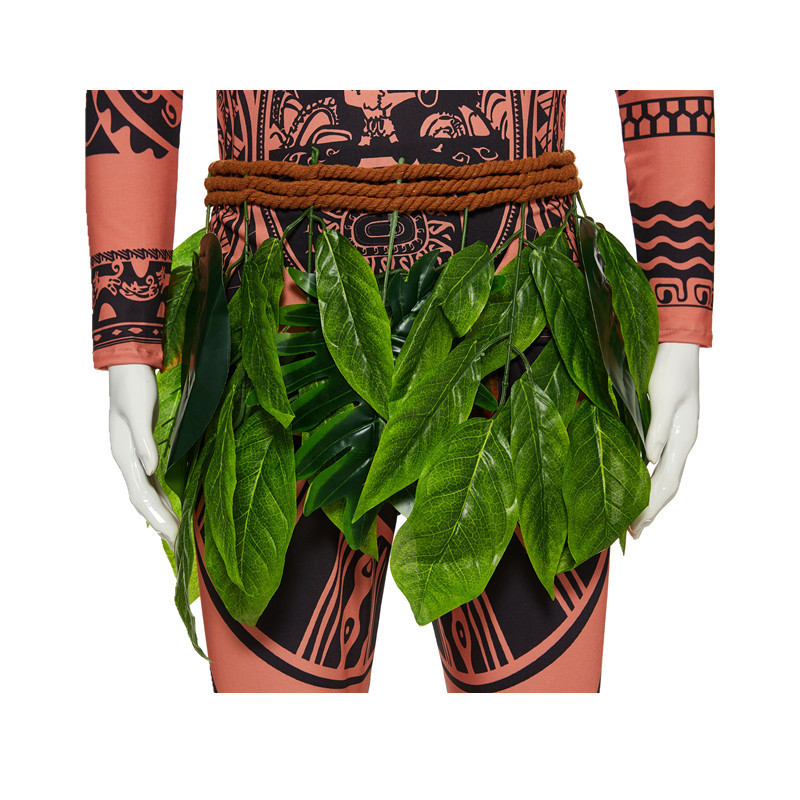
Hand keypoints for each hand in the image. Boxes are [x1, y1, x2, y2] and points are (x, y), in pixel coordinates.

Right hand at [108, 364, 179, 548]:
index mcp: (124, 454)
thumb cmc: (134, 385)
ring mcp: (135, 457)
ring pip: (149, 495)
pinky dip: (162, 500)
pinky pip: (154, 483)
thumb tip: (150, 468)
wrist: (129, 365)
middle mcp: (128, 460)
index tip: (172, 535)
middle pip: (144, 501)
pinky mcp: (146, 451)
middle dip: (161, 524)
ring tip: (177, 538)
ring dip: (162, 516)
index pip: (141, 495)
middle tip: (179, 547)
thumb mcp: (139, 409)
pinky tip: (171, 509)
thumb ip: (144, 440)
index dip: (156, 517)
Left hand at [628, 342, 699, 538]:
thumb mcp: (664, 397)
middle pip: (667, 485)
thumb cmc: (668, 367)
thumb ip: (658, 428)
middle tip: (632, 534)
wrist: (675, 343)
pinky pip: (658, 462)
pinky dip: (648, 479)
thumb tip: (650, 459)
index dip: (651, 507)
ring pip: (664, 476)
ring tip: (635, 520)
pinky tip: (638, 485)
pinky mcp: (665, 428)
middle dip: (651, 511)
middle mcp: (681, 442)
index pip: (666, 483)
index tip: (636, 527)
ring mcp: (675, 436)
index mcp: (683, 438)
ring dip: (650, 499)